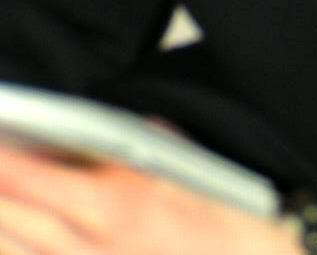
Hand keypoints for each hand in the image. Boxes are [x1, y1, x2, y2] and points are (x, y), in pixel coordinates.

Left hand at [0, 141, 302, 253]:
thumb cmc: (231, 214)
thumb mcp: (187, 161)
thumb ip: (140, 143)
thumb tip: (99, 135)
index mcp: (122, 200)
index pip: (41, 178)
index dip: (7, 163)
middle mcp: (101, 244)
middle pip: (23, 221)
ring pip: (27, 254)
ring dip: (3, 230)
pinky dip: (26, 254)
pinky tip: (15, 243)